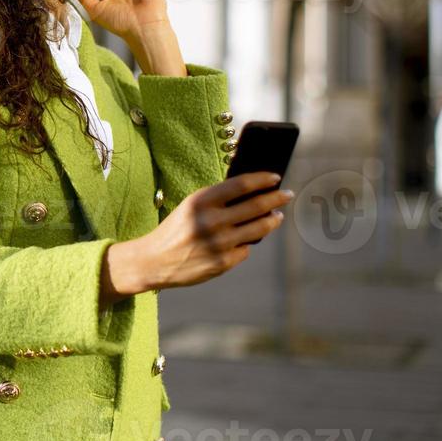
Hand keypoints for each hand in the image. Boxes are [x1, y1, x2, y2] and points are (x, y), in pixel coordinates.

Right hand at [116, 172, 293, 293]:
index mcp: (201, 201)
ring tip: (276, 216)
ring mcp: (219, 244)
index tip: (276, 177)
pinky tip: (241, 240)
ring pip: (259, 228)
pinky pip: (246, 249)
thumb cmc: (177, 229)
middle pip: (257, 205)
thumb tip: (255, 192)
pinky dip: (245, 243)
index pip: (242, 184)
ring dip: (272, 220)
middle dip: (277, 199)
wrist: (154, 261)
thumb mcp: (191, 206)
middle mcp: (212, 221)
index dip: (263, 179)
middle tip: (287, 195)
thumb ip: (218, 199)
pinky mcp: (222, 263)